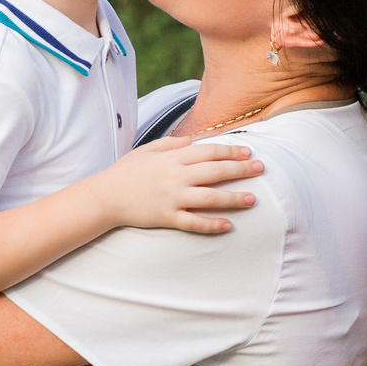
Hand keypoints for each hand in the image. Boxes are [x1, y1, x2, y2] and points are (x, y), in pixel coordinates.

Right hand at [92, 136, 265, 233]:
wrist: (105, 196)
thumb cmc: (126, 172)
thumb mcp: (147, 150)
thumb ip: (172, 144)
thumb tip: (195, 140)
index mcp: (172, 158)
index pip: (208, 152)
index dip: (230, 151)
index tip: (248, 151)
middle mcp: (176, 177)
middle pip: (215, 171)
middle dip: (241, 169)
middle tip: (261, 169)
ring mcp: (172, 198)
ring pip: (210, 198)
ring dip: (233, 198)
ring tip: (253, 199)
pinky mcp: (167, 217)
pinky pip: (194, 222)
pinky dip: (212, 225)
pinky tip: (228, 226)